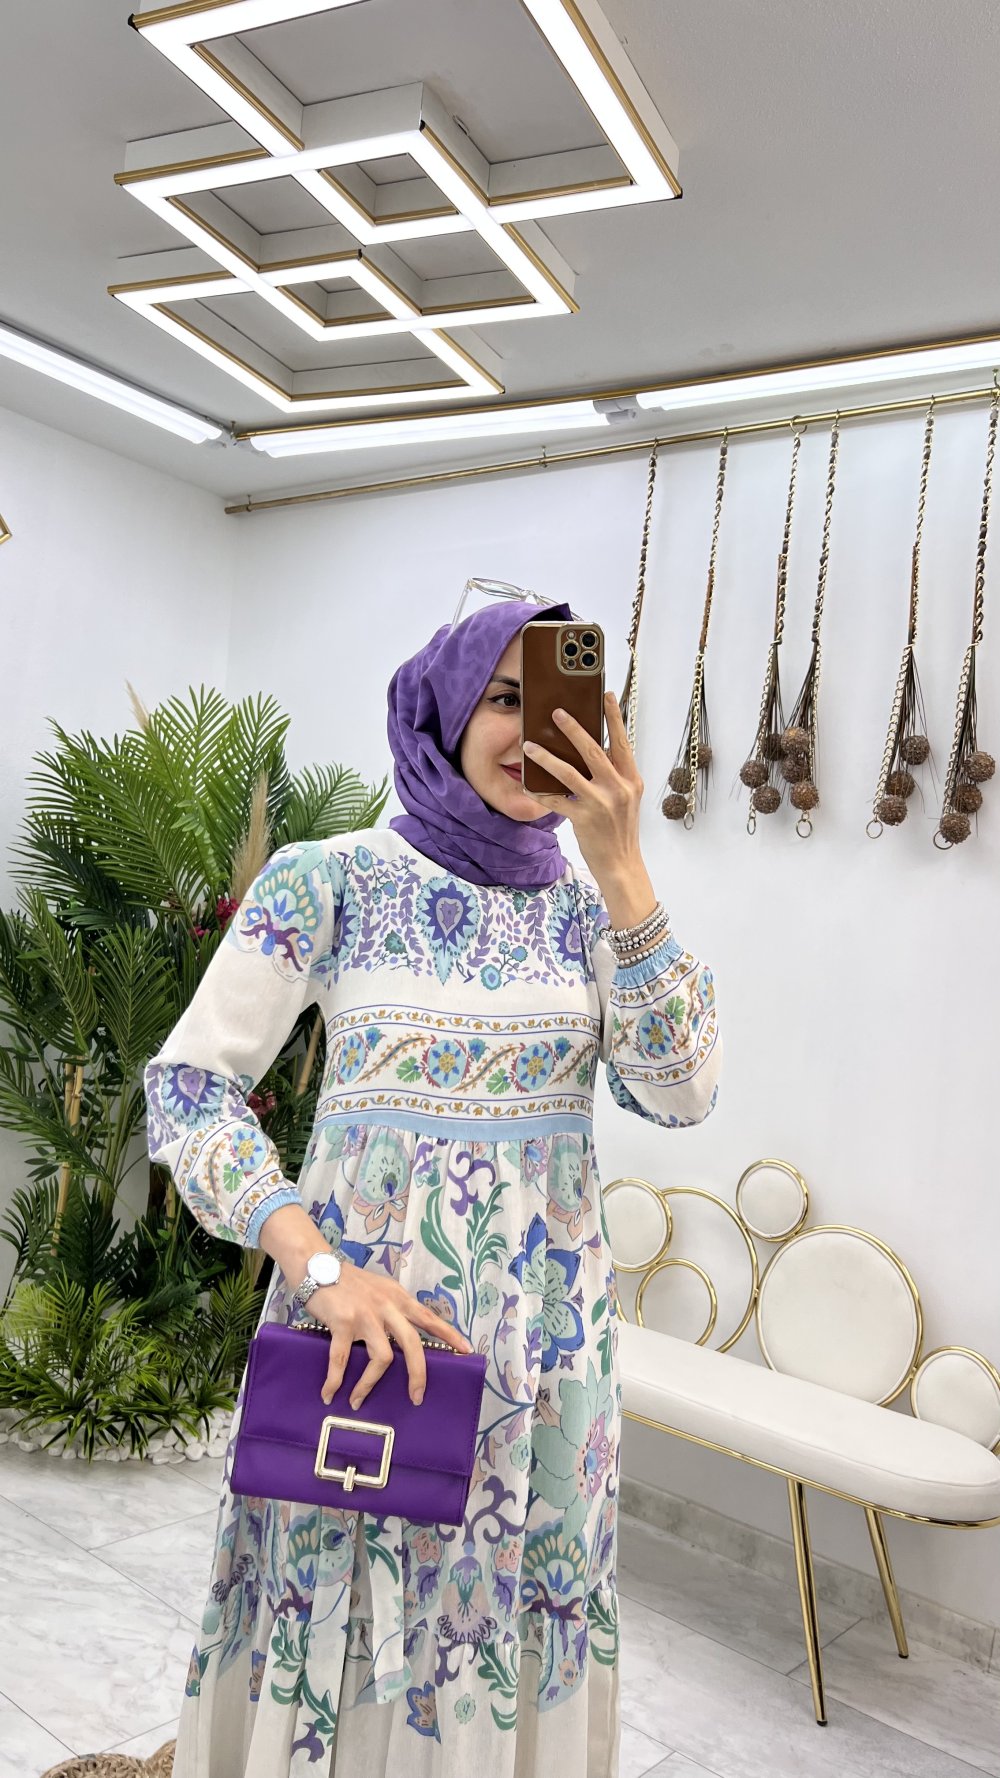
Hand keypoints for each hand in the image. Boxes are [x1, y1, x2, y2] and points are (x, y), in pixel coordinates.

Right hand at [309, 1261, 472, 1410]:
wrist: (317, 1266)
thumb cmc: (349, 1282)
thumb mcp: (380, 1289)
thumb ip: (394, 1308)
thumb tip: (404, 1337)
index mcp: (398, 1298)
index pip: (429, 1318)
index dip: (449, 1335)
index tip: (466, 1351)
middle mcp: (386, 1306)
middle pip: (412, 1344)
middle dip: (418, 1374)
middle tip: (417, 1397)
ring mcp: (365, 1314)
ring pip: (381, 1358)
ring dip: (369, 1385)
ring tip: (358, 1401)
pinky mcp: (342, 1322)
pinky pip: (341, 1359)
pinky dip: (335, 1380)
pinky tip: (330, 1393)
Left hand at [524, 691, 643, 884]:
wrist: (622, 863)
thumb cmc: (620, 829)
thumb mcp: (626, 798)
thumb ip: (614, 775)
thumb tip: (593, 749)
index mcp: (630, 779)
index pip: (622, 741)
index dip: (614, 717)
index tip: (607, 694)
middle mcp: (618, 787)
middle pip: (592, 750)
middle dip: (573, 728)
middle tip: (556, 712)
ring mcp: (601, 803)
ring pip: (568, 772)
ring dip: (546, 757)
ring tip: (529, 745)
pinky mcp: (584, 818)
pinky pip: (555, 800)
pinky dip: (539, 792)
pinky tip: (526, 784)